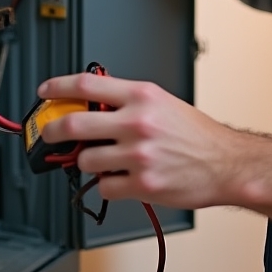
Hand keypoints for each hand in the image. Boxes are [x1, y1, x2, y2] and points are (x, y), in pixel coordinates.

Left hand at [36, 71, 247, 207]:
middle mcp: (137, 122)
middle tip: (49, 133)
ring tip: (104, 161)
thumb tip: (93, 105)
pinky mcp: (141, 184)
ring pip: (86, 160)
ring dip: (88, 162)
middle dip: (53, 131)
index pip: (87, 85)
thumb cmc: (198, 135)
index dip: (58, 87)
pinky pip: (105, 186)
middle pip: (75, 124)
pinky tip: (121, 179)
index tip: (45, 91)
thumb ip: (129, 102)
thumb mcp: (163, 103)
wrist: (226, 163)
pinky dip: (108, 185)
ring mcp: (138, 155)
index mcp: (142, 96)